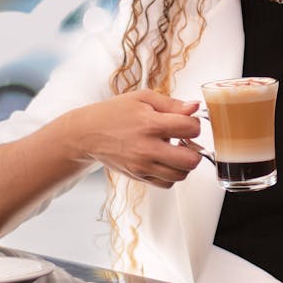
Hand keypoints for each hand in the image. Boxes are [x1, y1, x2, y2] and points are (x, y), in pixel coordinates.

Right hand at [70, 89, 202, 188]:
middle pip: (190, 160)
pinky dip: (172, 174)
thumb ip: (172, 104)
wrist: (87, 133)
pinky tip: (165, 160)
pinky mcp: (139, 177)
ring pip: (181, 175)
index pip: (191, 129)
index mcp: (150, 124)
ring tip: (175, 150)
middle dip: (195, 149)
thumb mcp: (143, 98)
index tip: (187, 122)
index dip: (194, 124)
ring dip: (184, 163)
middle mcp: (147, 148)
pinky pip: (167, 183)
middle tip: (186, 141)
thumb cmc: (114, 113)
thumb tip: (195, 107)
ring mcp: (142, 166)